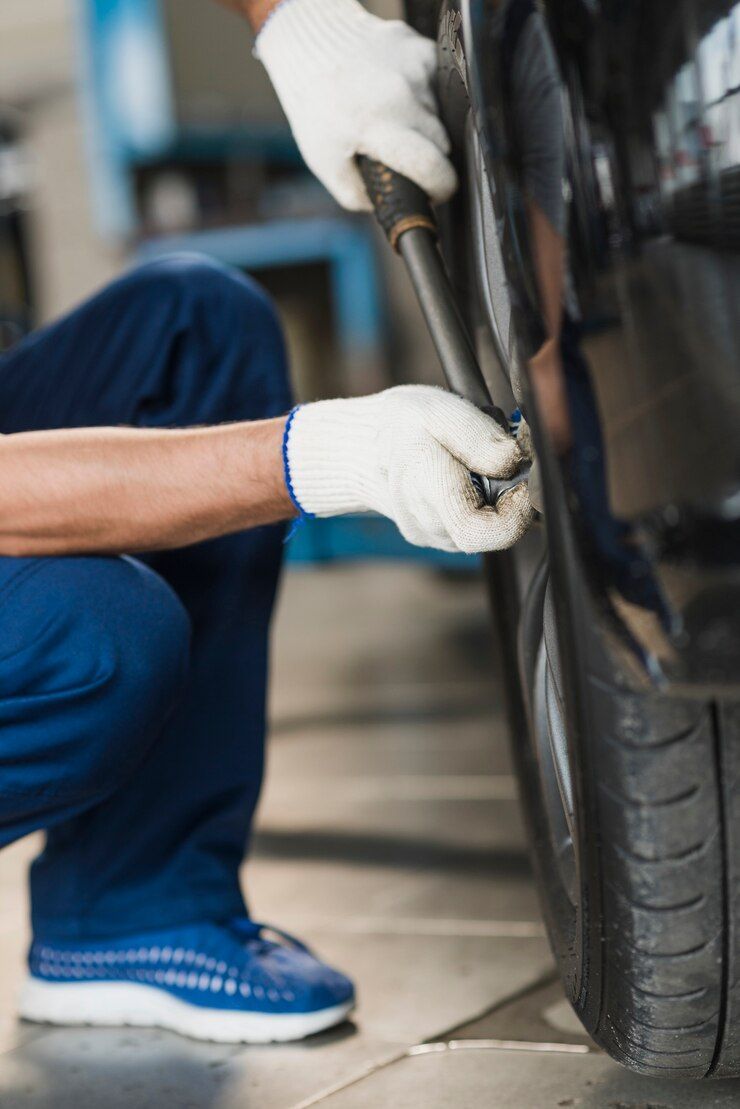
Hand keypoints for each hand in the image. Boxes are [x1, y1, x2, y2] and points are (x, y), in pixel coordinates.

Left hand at [256, 0, 456, 210]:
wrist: (313, 48)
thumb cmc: (318, 110)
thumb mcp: (326, 164)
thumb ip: (359, 195)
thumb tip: (394, 206)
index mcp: (378, 125)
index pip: (432, 165)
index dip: (441, 187)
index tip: (438, 193)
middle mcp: (402, 94)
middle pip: (441, 143)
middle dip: (427, 157)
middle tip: (401, 153)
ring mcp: (416, 68)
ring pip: (440, 116)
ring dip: (423, 126)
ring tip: (392, 117)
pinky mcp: (423, 50)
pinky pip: (439, 87)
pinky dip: (423, 98)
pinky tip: (398, 95)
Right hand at [283, 386, 534, 552]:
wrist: (364, 451)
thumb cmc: (400, 426)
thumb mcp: (438, 410)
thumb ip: (477, 436)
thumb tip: (514, 461)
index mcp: (426, 487)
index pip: (480, 530)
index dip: (516, 511)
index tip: (522, 478)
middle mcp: (429, 523)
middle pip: (493, 533)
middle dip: (511, 499)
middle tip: (503, 465)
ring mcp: (434, 536)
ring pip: (487, 532)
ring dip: (497, 502)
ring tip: (478, 467)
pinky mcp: (441, 538)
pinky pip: (477, 530)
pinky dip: (484, 507)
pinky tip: (468, 481)